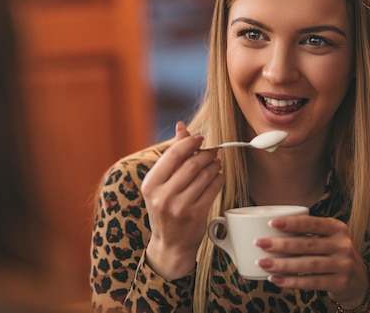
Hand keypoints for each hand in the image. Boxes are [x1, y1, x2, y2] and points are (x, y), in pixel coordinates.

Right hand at [141, 121, 223, 279]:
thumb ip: (173, 154)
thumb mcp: (161, 183)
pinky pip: (213, 188)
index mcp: (150, 184)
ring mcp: (179, 206)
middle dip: (206, 154)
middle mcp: (162, 195)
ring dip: (214, 165)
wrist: (170, 244)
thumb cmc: (166, 208)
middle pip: (191, 164)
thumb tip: (182, 126)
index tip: (200, 139)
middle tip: (212, 152)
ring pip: (204, 175)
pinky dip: (218, 178)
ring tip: (215, 163)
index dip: (190, 143)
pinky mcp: (196, 214)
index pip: (173, 154)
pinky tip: (217, 176)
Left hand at [255, 215, 368, 308]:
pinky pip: (311, 282)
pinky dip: (292, 281)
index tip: (271, 223)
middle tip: (259, 243)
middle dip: (281, 244)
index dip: (292, 223)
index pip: (312, 223)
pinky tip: (276, 279)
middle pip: (307, 244)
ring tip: (263, 263)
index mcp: (337, 228)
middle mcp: (342, 245)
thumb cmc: (332, 253)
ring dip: (282, 264)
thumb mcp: (327, 238)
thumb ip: (307, 232)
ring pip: (308, 264)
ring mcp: (343, 265)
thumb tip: (268, 228)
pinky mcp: (340, 283)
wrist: (358, 280)